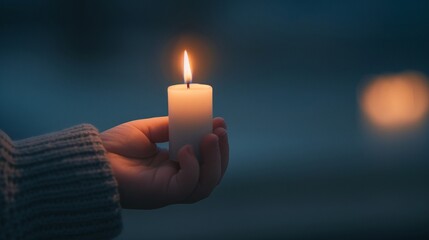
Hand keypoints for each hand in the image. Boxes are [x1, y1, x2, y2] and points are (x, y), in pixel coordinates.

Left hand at [100, 117, 228, 208]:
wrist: (91, 158)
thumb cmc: (114, 146)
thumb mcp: (148, 130)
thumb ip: (169, 127)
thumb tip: (191, 117)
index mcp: (173, 166)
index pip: (205, 161)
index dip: (216, 144)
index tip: (220, 122)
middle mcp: (175, 180)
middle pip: (211, 175)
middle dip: (221, 153)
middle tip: (221, 130)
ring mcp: (170, 190)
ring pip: (206, 184)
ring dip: (215, 160)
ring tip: (211, 136)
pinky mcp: (162, 194)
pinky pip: (188, 185)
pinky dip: (193, 167)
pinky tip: (186, 149)